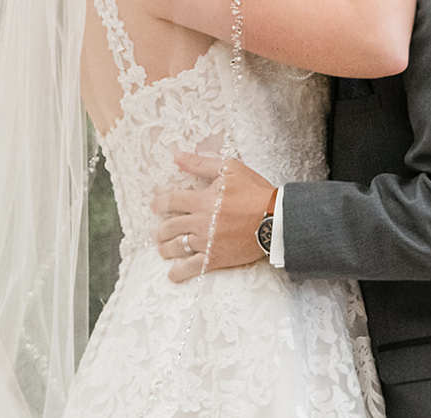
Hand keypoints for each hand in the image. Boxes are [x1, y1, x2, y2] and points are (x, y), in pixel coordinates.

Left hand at [150, 152, 273, 283]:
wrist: (275, 219)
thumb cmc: (255, 192)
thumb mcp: (230, 169)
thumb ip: (200, 164)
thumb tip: (177, 156)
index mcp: (201, 200)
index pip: (170, 201)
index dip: (158, 203)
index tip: (155, 206)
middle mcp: (199, 222)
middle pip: (168, 227)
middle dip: (160, 229)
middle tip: (159, 231)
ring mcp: (206, 242)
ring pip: (176, 247)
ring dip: (165, 248)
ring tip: (164, 248)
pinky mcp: (215, 258)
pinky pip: (191, 268)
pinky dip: (179, 273)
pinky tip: (173, 274)